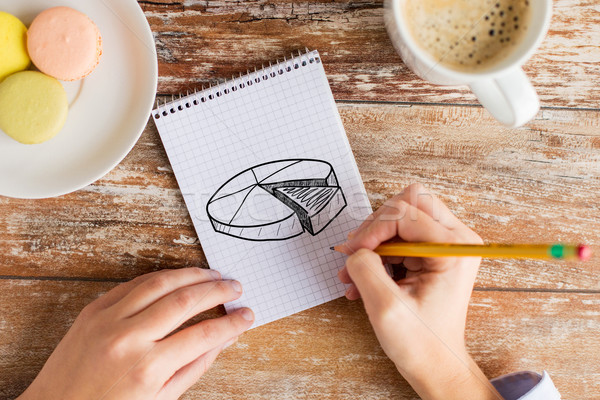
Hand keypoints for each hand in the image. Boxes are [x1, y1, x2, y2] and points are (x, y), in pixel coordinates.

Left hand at [18, 268, 253, 399]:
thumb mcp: (160, 398)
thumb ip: (195, 366)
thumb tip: (225, 338)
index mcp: (148, 369)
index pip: (204, 335)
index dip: (232, 322)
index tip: (247, 315)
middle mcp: (129, 339)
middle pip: (186, 300)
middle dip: (218, 291)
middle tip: (236, 288)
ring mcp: (108, 319)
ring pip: (161, 282)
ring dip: (193, 275)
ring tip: (213, 276)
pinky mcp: (94, 309)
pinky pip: (135, 283)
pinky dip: (162, 277)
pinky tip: (179, 278)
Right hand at [337, 184, 499, 399]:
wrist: (435, 365)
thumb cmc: (421, 344)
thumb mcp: (386, 307)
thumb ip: (365, 268)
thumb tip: (354, 248)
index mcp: (454, 249)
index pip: (406, 213)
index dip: (373, 229)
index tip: (352, 253)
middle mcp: (456, 240)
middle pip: (408, 203)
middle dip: (375, 226)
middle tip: (356, 254)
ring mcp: (445, 245)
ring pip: (400, 217)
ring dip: (372, 242)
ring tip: (353, 273)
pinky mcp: (433, 254)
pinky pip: (399, 237)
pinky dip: (377, 254)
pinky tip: (361, 279)